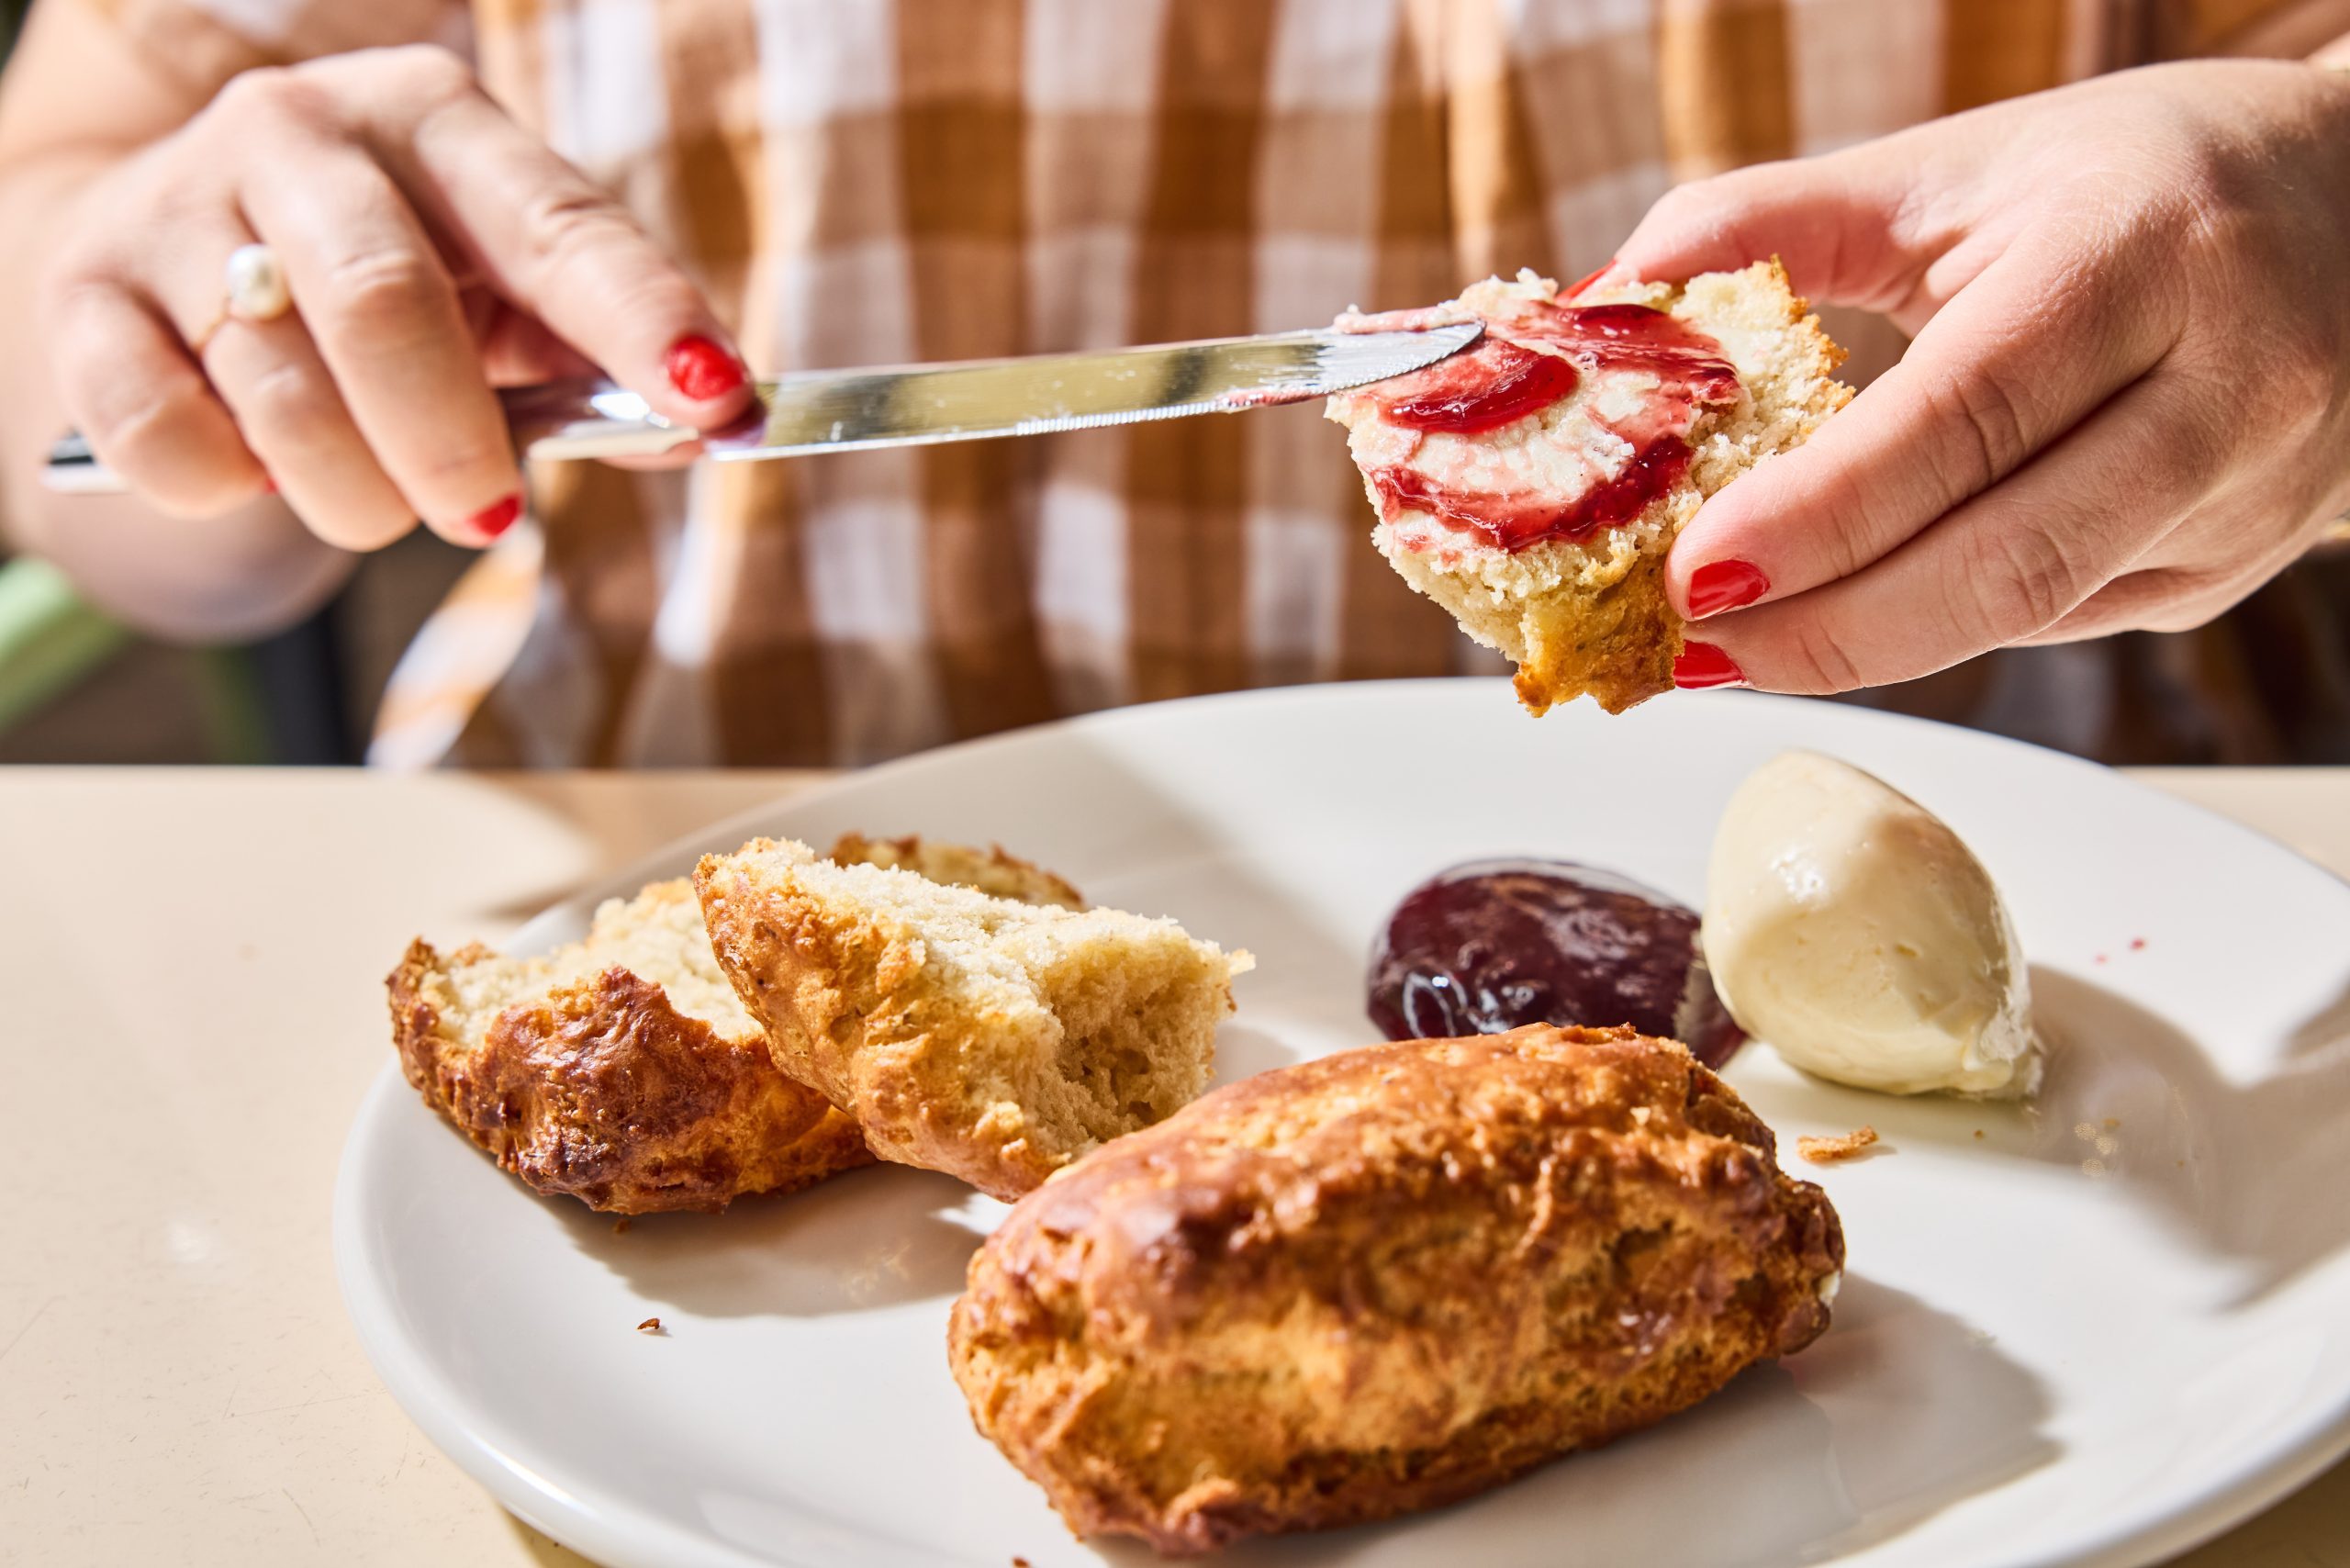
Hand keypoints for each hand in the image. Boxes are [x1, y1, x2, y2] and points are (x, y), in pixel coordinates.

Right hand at [38, 45, 751, 549]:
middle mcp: (300, 133)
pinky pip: (165, 433)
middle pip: (386, 303)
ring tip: (379, 504)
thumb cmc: (397, 283)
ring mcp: (179, 205)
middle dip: (455, 446)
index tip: (713, 397)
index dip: (640, 318)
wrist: (185, 258)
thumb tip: (701, 424)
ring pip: (278, 387)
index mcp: (439, 121)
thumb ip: (601, 360)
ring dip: (354, 492)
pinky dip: (231, 489)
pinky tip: (260, 472)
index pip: (559, 227)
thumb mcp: (507, 296)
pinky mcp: (86, 294)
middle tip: (489, 517)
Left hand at [1612, 60, 2349, 693]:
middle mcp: (2224, 386)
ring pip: (2030, 613)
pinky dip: (1933, 629)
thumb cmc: (2134, 181)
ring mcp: (2243, 498)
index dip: (1823, 514)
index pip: (1965, 417)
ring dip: (1863, 648)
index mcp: (2143, 255)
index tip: (1693, 573)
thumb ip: (1778, 220)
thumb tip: (1610, 291)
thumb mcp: (1959, 169)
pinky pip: (2056, 621)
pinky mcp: (2229, 569)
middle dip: (1826, 628)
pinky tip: (1843, 615)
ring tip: (1727, 648)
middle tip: (1684, 647)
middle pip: (2007, 558)